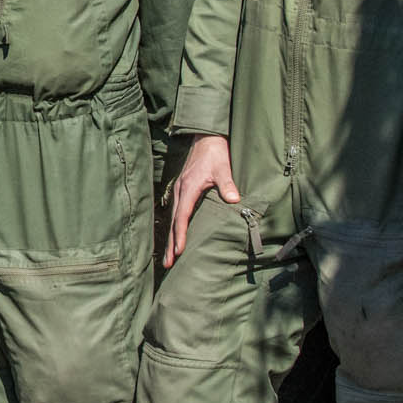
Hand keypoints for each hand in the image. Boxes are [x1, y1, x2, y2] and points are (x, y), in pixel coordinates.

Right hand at [165, 135, 237, 265]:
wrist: (206, 138)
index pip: (182, 216)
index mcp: (188, 188)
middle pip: (173, 222)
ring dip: (171, 238)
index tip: (179, 251)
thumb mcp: (223, 168)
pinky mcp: (182, 190)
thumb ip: (227, 184)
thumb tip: (234, 200)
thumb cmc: (215, 153)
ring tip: (169, 257)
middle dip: (170, 244)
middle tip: (168, 264)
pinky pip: (176, 212)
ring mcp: (179, 191)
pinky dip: (174, 227)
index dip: (180, 234)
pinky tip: (175, 236)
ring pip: (173, 219)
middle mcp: (180, 191)